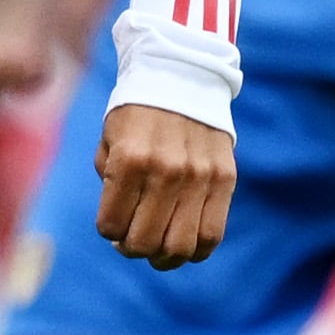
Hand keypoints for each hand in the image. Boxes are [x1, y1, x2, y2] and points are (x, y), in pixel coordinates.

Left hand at [93, 102, 233, 269]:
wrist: (183, 77)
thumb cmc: (137, 113)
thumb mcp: (110, 141)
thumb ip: (110, 183)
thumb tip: (120, 231)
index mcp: (130, 160)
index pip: (112, 226)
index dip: (109, 232)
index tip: (112, 225)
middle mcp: (166, 170)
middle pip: (145, 243)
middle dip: (133, 249)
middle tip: (131, 241)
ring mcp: (199, 176)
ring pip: (181, 247)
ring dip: (164, 257)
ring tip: (157, 248)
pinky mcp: (225, 179)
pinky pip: (213, 234)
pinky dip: (196, 251)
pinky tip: (184, 245)